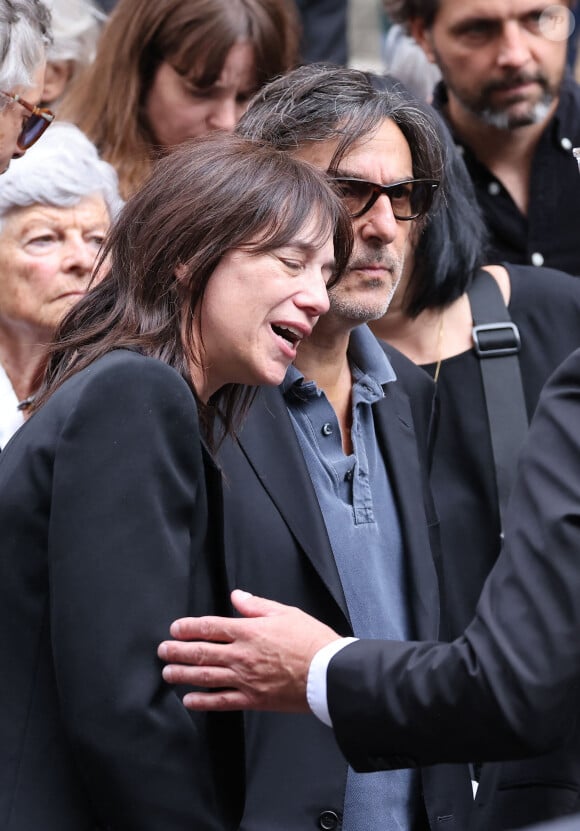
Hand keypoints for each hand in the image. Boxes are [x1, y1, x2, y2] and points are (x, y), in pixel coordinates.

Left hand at [158, 589, 340, 711]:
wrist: (328, 673)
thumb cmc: (312, 640)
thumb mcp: (286, 613)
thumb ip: (257, 605)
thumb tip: (236, 596)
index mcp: (249, 631)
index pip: (211, 627)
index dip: (189, 628)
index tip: (175, 629)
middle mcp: (242, 655)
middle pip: (202, 652)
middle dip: (178, 651)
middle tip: (162, 651)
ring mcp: (246, 679)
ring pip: (207, 677)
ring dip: (183, 674)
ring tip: (168, 673)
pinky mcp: (253, 699)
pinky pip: (222, 701)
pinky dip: (203, 701)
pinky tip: (189, 700)